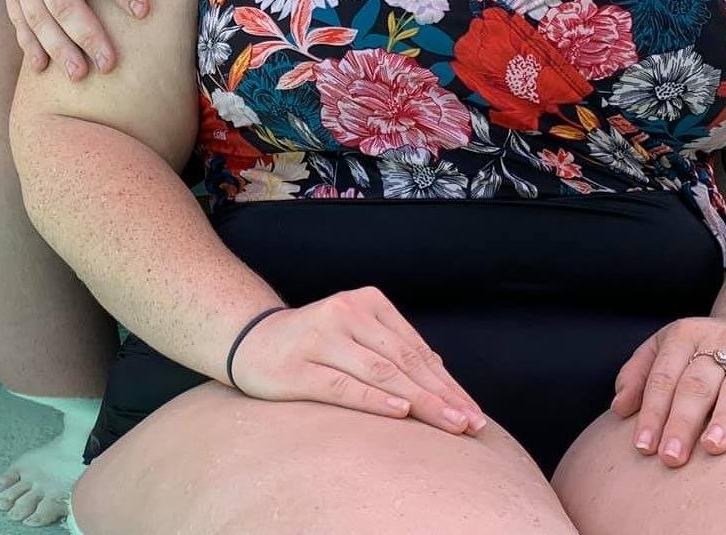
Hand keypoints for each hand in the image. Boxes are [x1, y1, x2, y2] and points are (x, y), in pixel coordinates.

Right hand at [228, 287, 486, 436]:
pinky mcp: (300, 367)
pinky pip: (343, 385)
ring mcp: (322, 337)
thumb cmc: (315, 342)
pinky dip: (375, 399)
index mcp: (366, 301)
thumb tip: (441, 373)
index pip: (416, 348)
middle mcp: (346, 312)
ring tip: (450, 424)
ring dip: (420, 400)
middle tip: (472, 424)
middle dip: (442, 395)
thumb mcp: (356, 333)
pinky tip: (400, 412)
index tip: (473, 412)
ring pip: (381, 372)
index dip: (448, 382)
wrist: (252, 340)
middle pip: (404, 360)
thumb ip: (393, 347)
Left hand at [612, 316, 725, 465]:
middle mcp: (720, 340)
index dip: (652, 411)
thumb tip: (619, 407)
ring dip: (724, 417)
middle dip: (682, 421)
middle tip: (671, 457)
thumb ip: (640, 374)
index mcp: (684, 334)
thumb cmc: (704, 351)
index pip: (664, 376)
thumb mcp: (666, 349)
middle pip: (697, 384)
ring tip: (712, 447)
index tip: (643, 446)